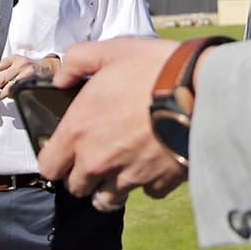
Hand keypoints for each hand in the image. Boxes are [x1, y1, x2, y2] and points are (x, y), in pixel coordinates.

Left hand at [0, 53, 58, 99]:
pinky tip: (9, 95)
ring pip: (10, 85)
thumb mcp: (16, 63)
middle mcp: (20, 63)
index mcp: (13, 58)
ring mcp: (27, 72)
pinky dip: (12, 94)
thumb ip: (4, 70)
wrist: (48, 67)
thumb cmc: (30, 67)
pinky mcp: (33, 80)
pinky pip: (20, 89)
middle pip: (2, 77)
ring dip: (2, 92)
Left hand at [37, 37, 186, 210]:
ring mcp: (129, 176)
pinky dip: (149, 182)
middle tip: (99, 154)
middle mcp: (98, 161)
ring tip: (124, 165)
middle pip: (77, 187)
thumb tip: (61, 77)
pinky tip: (155, 162)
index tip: (68, 151)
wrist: (201, 90)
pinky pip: (147, 192)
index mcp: (79, 131)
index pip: (49, 167)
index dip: (56, 160)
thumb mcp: (112, 50)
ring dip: (112, 186)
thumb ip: (78, 61)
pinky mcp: (159, 183)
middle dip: (84, 175)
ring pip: (108, 199)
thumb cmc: (155, 68)